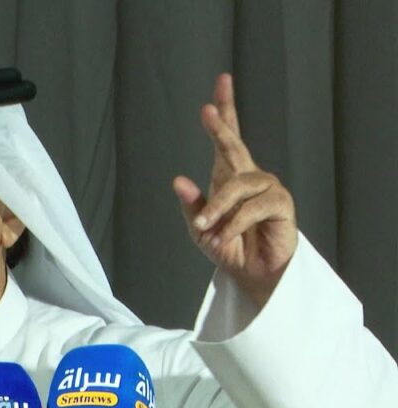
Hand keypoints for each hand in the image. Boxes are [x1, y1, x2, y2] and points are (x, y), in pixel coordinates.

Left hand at [173, 73, 298, 307]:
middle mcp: (249, 176)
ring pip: (238, 186)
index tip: (222, 82)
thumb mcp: (200, 228)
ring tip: (207, 228)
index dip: (226, 110)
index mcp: (228, 176)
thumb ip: (192, 205)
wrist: (252, 274)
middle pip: (235, 146)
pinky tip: (223, 236)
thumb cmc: (227, 246)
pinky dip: (234, 223)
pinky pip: (253, 207)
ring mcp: (267, 188)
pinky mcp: (281, 205)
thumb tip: (178, 179)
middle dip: (220, 128)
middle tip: (207, 110)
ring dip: (218, 208)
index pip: (228, 137)